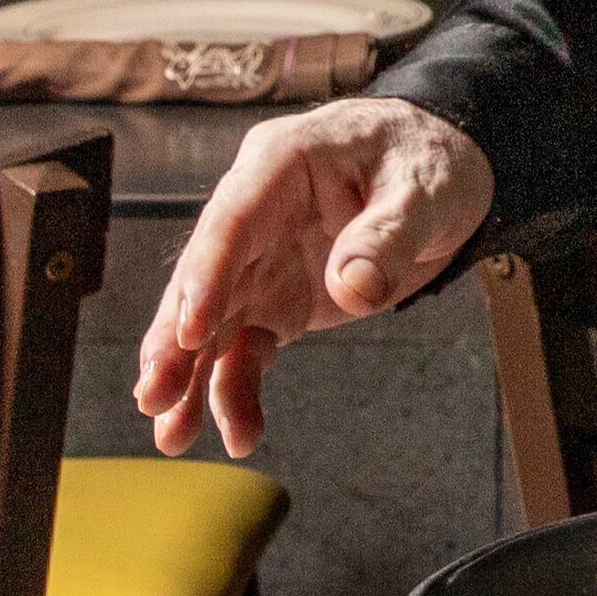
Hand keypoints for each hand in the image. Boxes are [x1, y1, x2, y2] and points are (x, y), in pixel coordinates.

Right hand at [133, 98, 492, 457]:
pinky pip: (247, 348)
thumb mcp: (424, 189)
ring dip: (191, 379)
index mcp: (282, 164)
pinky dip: (237, 390)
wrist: (443, 167)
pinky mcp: (278, 298)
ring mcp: (262, 259)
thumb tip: (352, 289)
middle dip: (175, 341)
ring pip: (213, 322)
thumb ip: (388, 235)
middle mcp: (257, 212)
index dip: (206, 273)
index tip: (189, 330)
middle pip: (205, 277)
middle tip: (153, 396)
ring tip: (172, 436)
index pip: (232, 219)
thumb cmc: (425, 159)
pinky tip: (237, 434)